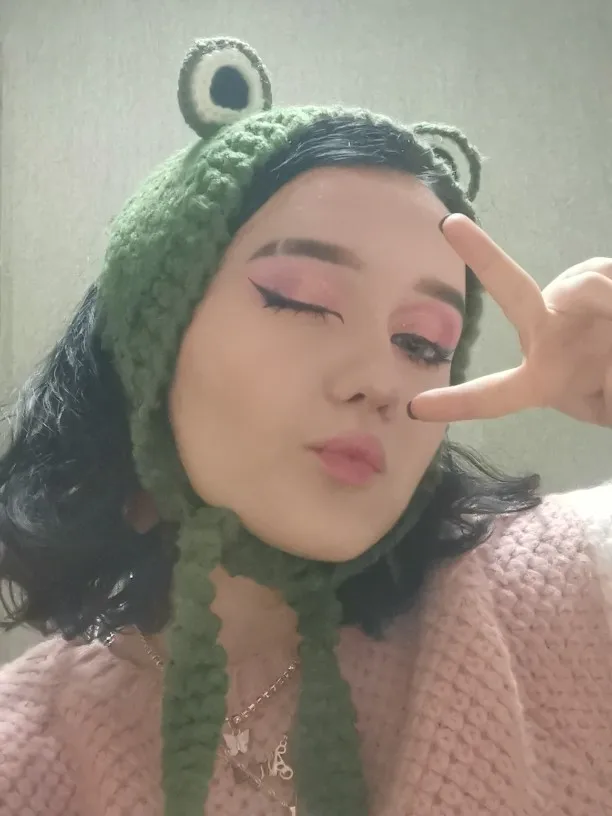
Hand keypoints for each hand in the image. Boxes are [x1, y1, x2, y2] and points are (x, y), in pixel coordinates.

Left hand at [410, 215, 611, 426]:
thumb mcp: (606, 405)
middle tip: (451, 225)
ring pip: (589, 283)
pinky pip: (606, 273)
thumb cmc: (607, 385)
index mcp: (539, 378)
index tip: (417, 408)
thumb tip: (609, 349)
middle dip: (483, 259)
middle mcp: (542, 332)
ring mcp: (564, 298)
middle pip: (512, 293)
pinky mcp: (591, 272)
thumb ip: (607, 390)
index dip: (460, 404)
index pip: (494, 395)